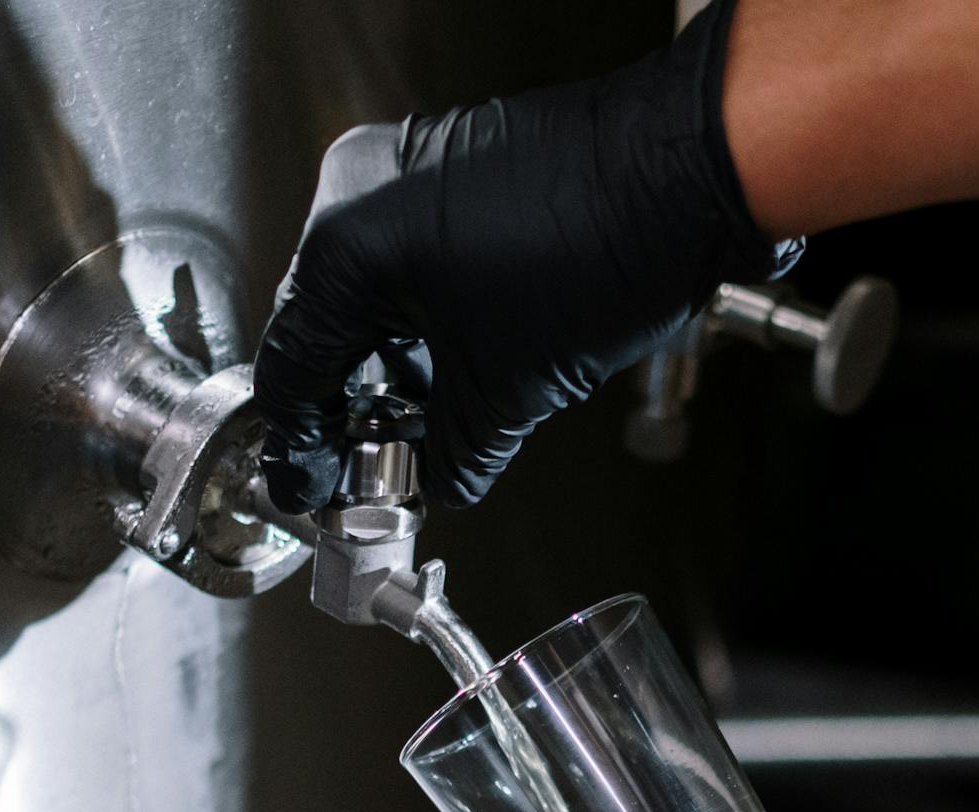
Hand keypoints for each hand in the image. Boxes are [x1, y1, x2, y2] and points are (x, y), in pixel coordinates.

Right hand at [252, 0, 796, 513]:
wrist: (685, 174)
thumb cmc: (605, 246)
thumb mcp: (510, 387)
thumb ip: (453, 450)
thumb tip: (438, 480)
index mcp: (347, 248)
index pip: (293, 367)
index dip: (303, 443)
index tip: (312, 481)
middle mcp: (360, 192)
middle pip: (325, 327)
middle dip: (352, 407)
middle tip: (372, 466)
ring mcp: (402, 168)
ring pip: (368, 293)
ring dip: (392, 366)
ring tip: (424, 427)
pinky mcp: (447, 163)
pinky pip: (406, 257)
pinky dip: (422, 320)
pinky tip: (453, 370)